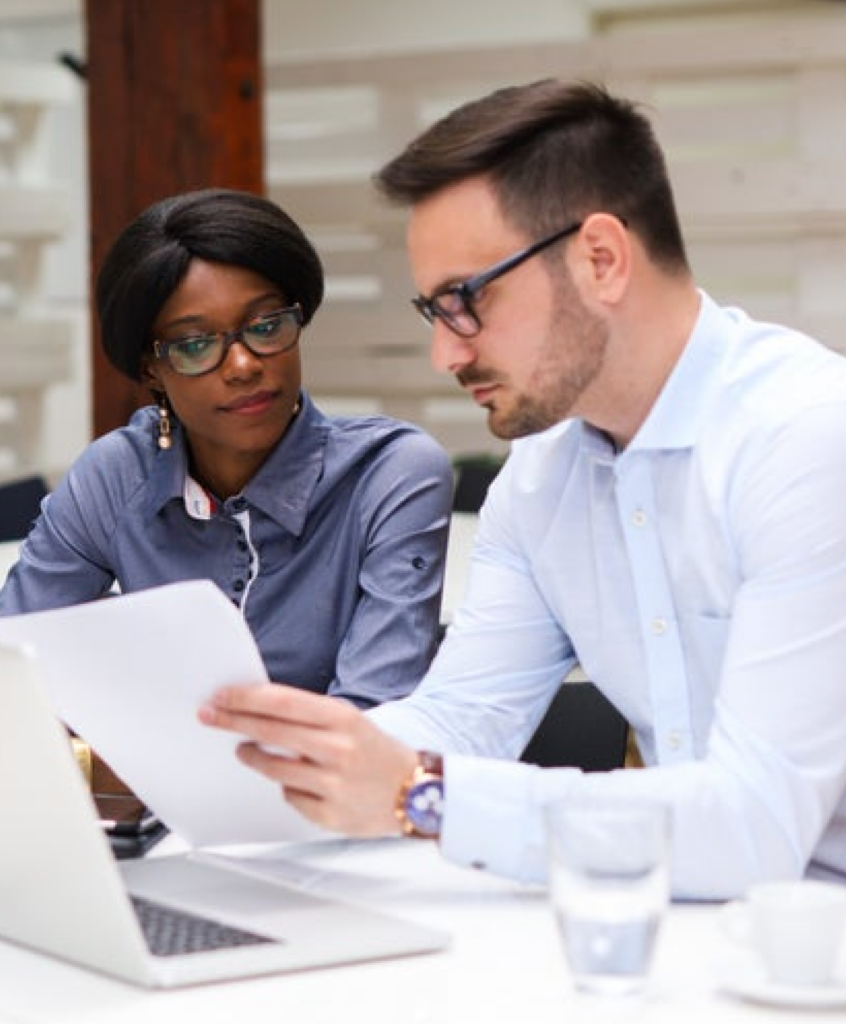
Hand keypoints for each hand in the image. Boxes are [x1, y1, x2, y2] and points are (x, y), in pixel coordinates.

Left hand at [198, 684, 417, 836]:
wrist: (418, 792)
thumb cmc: (377, 753)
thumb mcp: (351, 721)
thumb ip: (309, 717)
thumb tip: (259, 710)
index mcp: (343, 718)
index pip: (282, 702)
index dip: (246, 698)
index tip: (221, 695)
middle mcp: (338, 749)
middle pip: (270, 731)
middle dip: (233, 721)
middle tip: (209, 715)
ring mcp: (333, 784)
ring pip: (273, 768)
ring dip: (252, 756)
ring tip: (244, 750)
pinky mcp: (330, 815)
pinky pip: (291, 797)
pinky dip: (287, 787)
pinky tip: (295, 780)